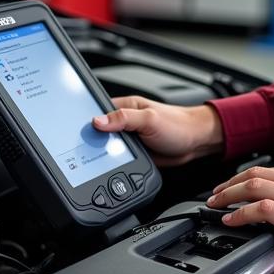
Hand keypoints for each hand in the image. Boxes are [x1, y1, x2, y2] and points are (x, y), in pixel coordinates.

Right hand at [93, 97, 223, 166]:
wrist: (197, 142)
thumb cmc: (178, 125)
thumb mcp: (149, 119)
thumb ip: (123, 119)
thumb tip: (97, 121)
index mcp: (125, 107)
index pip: (97, 112)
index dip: (86, 122)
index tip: (77, 133)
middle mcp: (125, 122)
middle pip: (99, 133)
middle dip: (93, 142)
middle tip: (88, 151)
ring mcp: (129, 138)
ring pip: (107, 148)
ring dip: (104, 154)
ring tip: (100, 159)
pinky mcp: (135, 153)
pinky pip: (119, 159)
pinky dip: (115, 163)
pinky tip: (112, 166)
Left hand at [207, 166, 273, 267]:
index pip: (264, 171)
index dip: (240, 178)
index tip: (228, 186)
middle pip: (252, 176)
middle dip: (227, 185)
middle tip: (213, 196)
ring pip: (252, 188)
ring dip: (228, 197)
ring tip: (216, 206)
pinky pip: (260, 210)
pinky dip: (240, 213)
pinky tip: (231, 220)